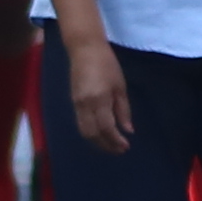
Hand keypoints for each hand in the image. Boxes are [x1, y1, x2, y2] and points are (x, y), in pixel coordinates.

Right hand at [68, 35, 134, 153]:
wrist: (84, 50)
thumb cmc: (108, 65)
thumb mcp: (121, 87)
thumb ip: (123, 110)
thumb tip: (128, 130)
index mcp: (99, 100)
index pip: (106, 128)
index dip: (115, 140)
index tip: (126, 146)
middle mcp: (85, 105)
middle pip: (93, 134)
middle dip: (106, 145)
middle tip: (119, 150)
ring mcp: (76, 104)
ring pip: (84, 131)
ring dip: (97, 142)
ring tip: (111, 145)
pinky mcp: (73, 103)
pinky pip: (80, 124)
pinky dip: (90, 133)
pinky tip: (101, 134)